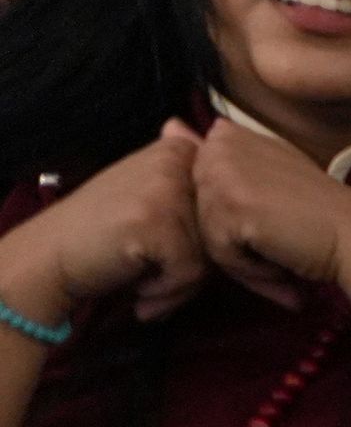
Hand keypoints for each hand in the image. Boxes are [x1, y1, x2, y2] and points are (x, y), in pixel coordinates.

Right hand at [0, 130, 208, 324]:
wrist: (49, 256)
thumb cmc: (104, 233)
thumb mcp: (147, 195)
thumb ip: (186, 181)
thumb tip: (205, 134)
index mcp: (176, 150)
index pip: (226, 206)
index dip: (202, 240)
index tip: (165, 248)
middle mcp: (174, 161)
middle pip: (220, 231)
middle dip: (193, 265)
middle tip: (153, 273)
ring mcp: (166, 189)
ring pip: (211, 255)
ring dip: (179, 283)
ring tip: (143, 279)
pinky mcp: (156, 222)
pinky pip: (190, 272)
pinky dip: (166, 292)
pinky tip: (138, 289)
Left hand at [189, 116, 350, 309]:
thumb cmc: (318, 213)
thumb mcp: (268, 171)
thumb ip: (220, 153)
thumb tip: (167, 124)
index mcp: (229, 134)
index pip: (199, 190)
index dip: (232, 215)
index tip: (272, 217)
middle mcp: (221, 146)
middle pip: (198, 212)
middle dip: (234, 238)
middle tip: (280, 237)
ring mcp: (224, 174)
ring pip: (205, 235)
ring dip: (243, 256)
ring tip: (281, 249)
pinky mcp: (230, 207)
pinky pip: (218, 253)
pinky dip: (250, 268)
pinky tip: (280, 257)